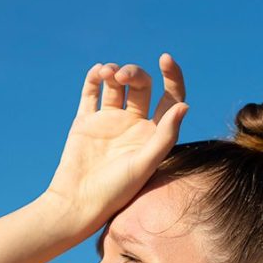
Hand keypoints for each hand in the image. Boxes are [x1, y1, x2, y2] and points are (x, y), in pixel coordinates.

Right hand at [42, 53, 187, 242]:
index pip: (170, 97)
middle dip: (134, 74)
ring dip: (114, 71)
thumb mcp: (144, 164)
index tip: (165, 59)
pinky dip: (95, 77)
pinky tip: (98, 72)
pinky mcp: (86, 121)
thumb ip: (165, 135)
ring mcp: (109, 121)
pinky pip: (92, 91)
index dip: (172, 76)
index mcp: (153, 133)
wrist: (78, 203)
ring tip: (108, 73)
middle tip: (123, 76)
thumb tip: (184, 105)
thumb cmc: (115, 191)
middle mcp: (134, 124)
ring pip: (116, 84)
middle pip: (141, 85)